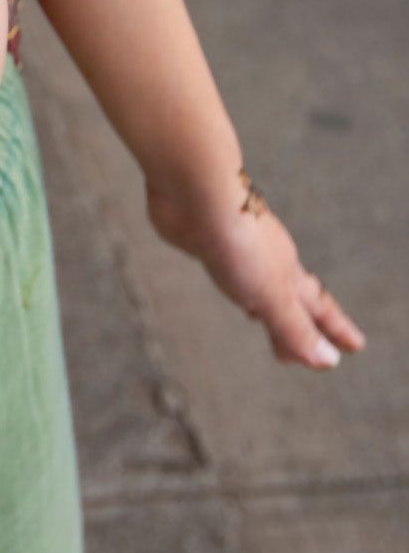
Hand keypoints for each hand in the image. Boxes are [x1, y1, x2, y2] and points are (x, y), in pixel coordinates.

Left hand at [145, 173, 366, 372]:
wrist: (197, 191)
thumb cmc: (238, 240)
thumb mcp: (269, 294)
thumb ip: (294, 328)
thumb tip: (329, 362)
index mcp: (288, 274)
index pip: (319, 309)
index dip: (336, 330)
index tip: (355, 346)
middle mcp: (268, 261)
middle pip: (293, 298)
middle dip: (305, 323)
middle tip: (314, 346)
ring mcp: (239, 250)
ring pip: (260, 282)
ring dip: (266, 304)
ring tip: (260, 318)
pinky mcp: (208, 242)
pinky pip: (228, 268)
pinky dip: (234, 283)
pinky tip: (226, 280)